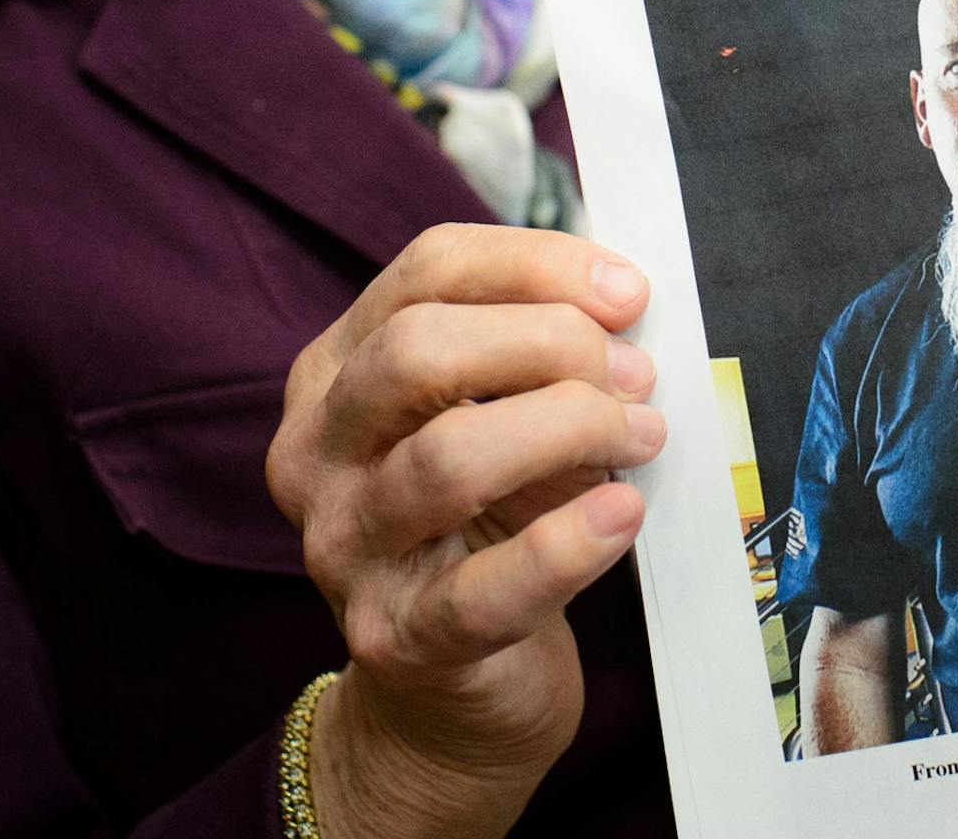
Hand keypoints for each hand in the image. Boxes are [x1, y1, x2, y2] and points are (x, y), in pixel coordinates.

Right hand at [266, 224, 664, 838]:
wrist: (451, 693)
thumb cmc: (490, 521)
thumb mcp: (500, 414)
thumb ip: (538, 352)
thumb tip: (621, 305)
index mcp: (337, 370)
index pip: (426, 270)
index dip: (535, 265)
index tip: (628, 292)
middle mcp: (316, 449)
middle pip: (417, 351)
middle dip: (549, 343)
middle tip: (634, 375)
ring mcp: (344, 547)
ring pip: (447, 458)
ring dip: (569, 430)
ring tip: (641, 435)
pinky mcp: (395, 638)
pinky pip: (482, 586)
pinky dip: (567, 543)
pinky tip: (623, 514)